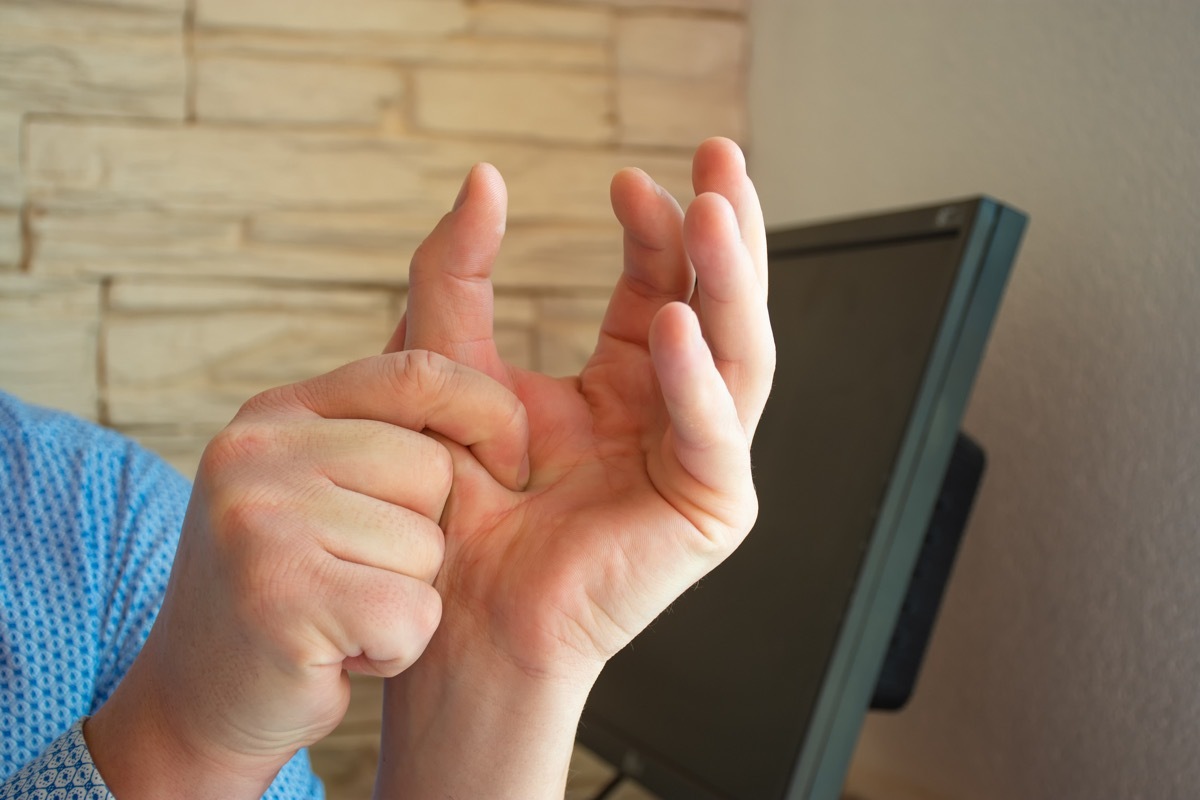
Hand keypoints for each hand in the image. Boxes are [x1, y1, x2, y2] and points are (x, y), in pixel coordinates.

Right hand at [85, 352, 527, 798]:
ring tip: (341, 614)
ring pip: (428, 547)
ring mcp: (260, 521)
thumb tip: (480, 339)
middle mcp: (257, 452)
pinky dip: (396, 648)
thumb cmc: (290, 591)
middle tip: (358, 576)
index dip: (487, 414)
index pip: (418, 374)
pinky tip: (340, 654)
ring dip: (406, 599)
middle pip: (434, 471)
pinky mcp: (278, 596)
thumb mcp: (316, 485)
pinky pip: (413, 611)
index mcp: (277, 413)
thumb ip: (380, 424)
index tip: (509, 466)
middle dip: (423, 538)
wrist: (197, 704)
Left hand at [378, 138, 773, 796]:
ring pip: (739, 356)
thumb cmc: (451, 501)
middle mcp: (666, 415)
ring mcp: (694, 460)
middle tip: (723, 158)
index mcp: (620, 385)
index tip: (627, 179)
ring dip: (732, 283)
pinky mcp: (706, 510)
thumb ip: (458, 272)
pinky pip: (715, 434)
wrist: (448, 607)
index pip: (660, 287)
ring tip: (716, 212)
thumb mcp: (447, 361)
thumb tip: (484, 177)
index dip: (656, 229)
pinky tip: (672, 324)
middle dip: (727, 231)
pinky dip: (696, 380)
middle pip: (718, 308)